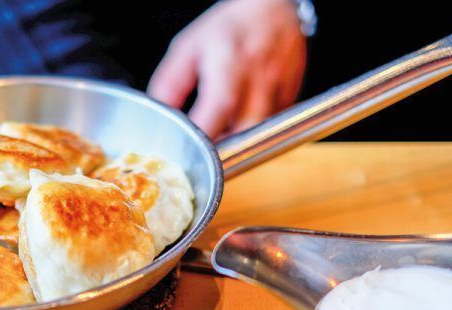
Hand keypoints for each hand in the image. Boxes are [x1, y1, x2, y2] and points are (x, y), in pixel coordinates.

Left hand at [148, 0, 305, 137]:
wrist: (273, 8)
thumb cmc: (229, 28)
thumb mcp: (188, 48)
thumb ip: (170, 84)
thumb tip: (161, 115)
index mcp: (228, 68)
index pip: (216, 114)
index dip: (200, 139)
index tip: (187, 149)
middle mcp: (258, 82)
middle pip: (243, 135)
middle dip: (222, 152)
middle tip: (204, 152)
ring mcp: (279, 92)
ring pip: (259, 138)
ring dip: (237, 146)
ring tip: (221, 138)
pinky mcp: (291, 99)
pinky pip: (271, 129)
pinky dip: (253, 134)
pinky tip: (239, 123)